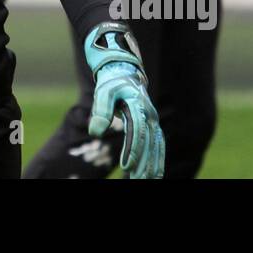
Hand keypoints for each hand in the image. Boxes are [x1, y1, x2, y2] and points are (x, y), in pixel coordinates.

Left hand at [83, 21, 164, 178]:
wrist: (124, 71)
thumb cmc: (111, 82)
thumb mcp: (103, 91)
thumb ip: (101, 111)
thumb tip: (95, 132)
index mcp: (137, 105)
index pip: (137, 131)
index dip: (132, 149)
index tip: (126, 166)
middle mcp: (149, 114)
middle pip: (149, 142)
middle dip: (144, 163)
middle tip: (138, 180)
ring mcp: (153, 120)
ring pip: (156, 146)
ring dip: (153, 165)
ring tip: (147, 181)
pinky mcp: (152, 125)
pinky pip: (158, 144)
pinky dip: (158, 159)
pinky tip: (154, 174)